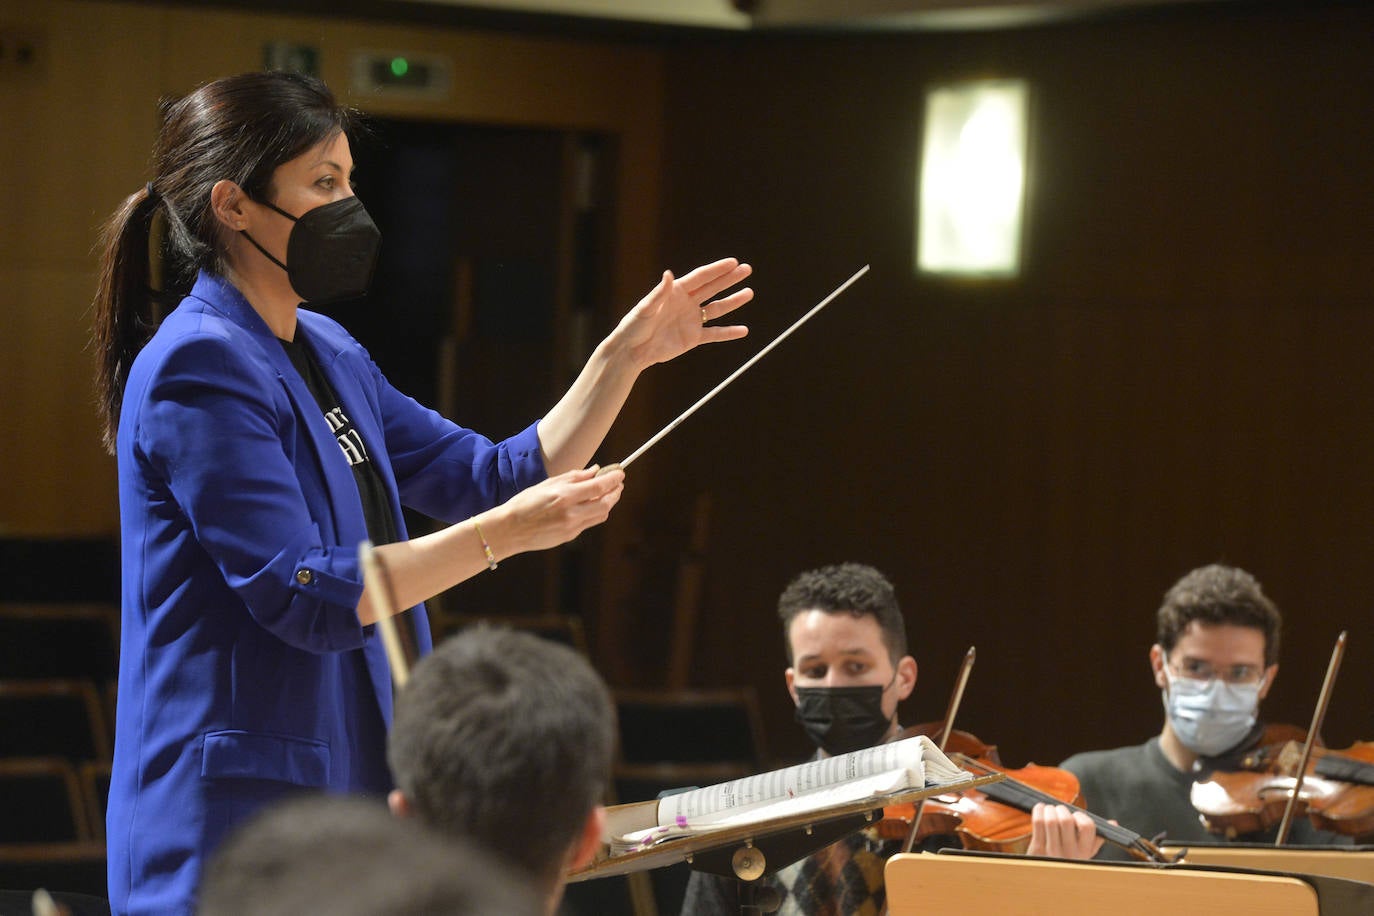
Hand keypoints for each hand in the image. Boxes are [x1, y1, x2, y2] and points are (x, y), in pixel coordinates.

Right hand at [488, 465, 624, 556]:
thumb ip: (574, 477)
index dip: (613, 479)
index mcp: (565, 496)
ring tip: (608, 493)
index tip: (620, 473)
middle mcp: (571, 512)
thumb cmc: (525, 503)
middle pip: (606, 503)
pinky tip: (591, 505)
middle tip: (618, 484)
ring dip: (608, 503)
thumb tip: (596, 470)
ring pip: (601, 514)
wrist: (510, 529)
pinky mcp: (570, 536)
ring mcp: (572, 527)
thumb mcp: (548, 484)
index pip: (599, 486)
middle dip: (615, 492)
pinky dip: (595, 512)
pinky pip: (589, 522)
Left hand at [614, 258, 752, 370]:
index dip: (717, 269)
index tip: (733, 262)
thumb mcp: (646, 308)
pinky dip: (728, 333)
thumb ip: (660, 292)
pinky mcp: (693, 338)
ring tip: (749, 293)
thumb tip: (669, 274)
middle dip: (730, 279)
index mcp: (676, 291)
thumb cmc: (635, 326)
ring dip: (733, 301)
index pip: (701, 277)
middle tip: (747, 269)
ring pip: (717, 309)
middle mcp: (686, 303)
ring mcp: (691, 320)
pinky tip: (743, 330)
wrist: (632, 351)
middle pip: (712, 288)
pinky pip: (714, 334)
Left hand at [1026, 803, 1106, 859]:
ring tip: (1049, 809)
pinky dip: (1038, 810)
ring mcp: (1052, 851)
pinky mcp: (1037, 849)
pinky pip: (1038, 822)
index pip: (1088, 826)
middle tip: (1059, 810)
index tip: (1075, 816)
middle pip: (1066, 820)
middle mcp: (1070, 853)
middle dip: (1062, 809)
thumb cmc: (1068, 857)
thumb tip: (1113, 823)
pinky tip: (1040, 809)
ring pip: (1050, 820)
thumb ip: (1097, 838)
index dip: (1080, 816)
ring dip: (1049, 809)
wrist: (1045, 875)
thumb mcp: (1085, 852)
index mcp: (1084, 851)